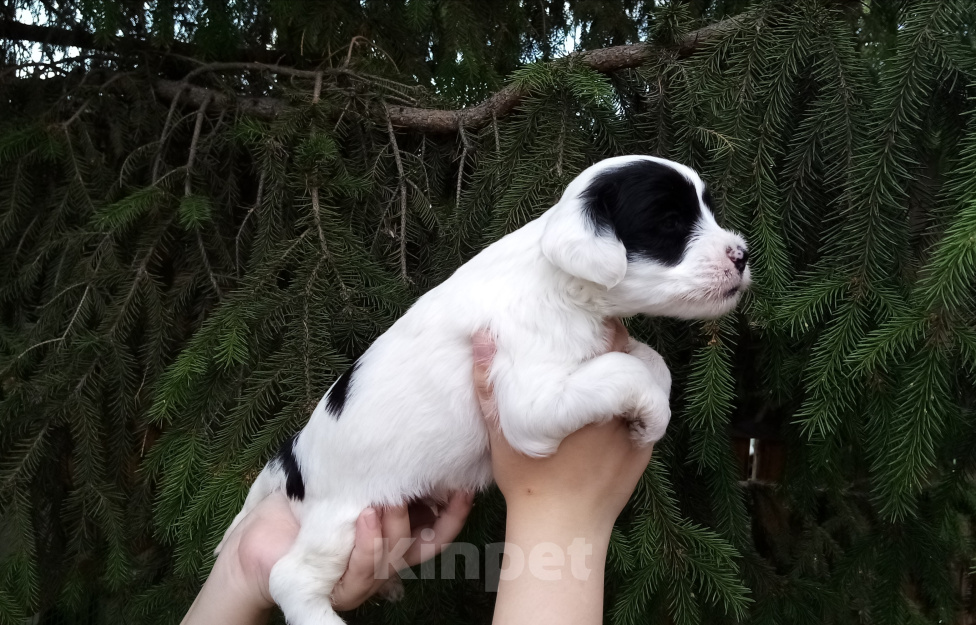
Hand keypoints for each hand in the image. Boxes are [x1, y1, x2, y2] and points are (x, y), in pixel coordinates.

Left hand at [229, 491, 472, 611]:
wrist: (253, 540)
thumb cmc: (298, 508)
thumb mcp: (342, 483)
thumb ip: (372, 473)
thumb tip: (401, 435)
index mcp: (388, 540)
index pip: (434, 535)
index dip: (453, 515)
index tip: (464, 487)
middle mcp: (380, 564)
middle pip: (418, 549)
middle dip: (423, 518)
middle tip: (418, 485)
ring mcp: (359, 581)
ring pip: (390, 560)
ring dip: (390, 529)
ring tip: (382, 500)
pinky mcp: (334, 591)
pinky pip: (359, 572)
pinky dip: (365, 544)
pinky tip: (363, 517)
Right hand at [472, 318, 653, 527]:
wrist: (562, 528)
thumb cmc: (526, 479)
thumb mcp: (501, 428)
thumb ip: (490, 382)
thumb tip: (481, 336)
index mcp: (585, 391)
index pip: (610, 336)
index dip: (598, 325)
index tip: (582, 323)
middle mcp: (618, 403)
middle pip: (629, 354)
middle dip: (613, 346)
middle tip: (591, 344)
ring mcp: (636, 424)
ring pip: (643, 378)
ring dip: (627, 370)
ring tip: (603, 373)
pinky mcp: (646, 445)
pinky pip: (650, 408)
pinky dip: (637, 401)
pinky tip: (614, 406)